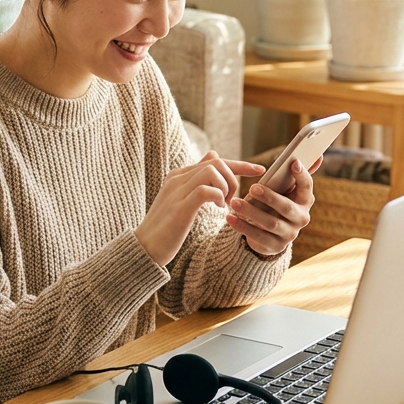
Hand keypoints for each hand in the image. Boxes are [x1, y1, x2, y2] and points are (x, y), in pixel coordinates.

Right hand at [136, 151, 267, 267]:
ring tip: (225, 205)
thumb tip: (213, 154)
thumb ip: (197, 179)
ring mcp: (177, 191)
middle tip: (233, 200)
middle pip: (216, 162)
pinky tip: (219, 209)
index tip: (259, 170)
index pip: (213, 159)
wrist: (144, 248)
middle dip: (234, 178)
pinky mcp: (180, 207)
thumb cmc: (165, 227)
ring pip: (212, 172)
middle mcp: (177, 178)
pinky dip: (219, 197)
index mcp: (178, 175)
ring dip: (226, 187)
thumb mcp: (181, 199)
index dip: (239, 164)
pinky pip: (207, 190)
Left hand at [225, 157, 321, 256]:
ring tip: (234, 202)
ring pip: (270, 223)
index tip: (293, 162)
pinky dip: (242, 226)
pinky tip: (230, 218)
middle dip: (270, 197)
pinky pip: (257, 236)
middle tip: (252, 187)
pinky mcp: (275, 246)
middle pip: (286, 207)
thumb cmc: (277, 204)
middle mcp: (301, 218)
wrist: (271, 235)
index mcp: (305, 201)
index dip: (302, 175)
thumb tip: (318, 156)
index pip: (307, 187)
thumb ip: (296, 175)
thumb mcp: (286, 190)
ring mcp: (289, 234)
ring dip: (251, 212)